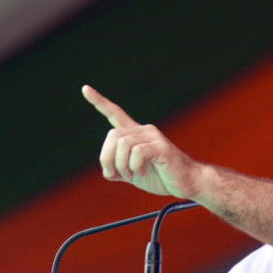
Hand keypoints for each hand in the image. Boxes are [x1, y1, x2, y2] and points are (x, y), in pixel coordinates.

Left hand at [82, 84, 200, 197]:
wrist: (187, 183)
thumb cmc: (162, 177)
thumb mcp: (134, 174)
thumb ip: (119, 170)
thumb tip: (107, 171)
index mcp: (136, 135)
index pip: (115, 114)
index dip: (99, 102)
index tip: (85, 89)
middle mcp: (144, 131)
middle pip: (112, 135)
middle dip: (107, 158)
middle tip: (115, 175)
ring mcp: (153, 137)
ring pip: (123, 144)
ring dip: (121, 165)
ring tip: (132, 175)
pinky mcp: (161, 146)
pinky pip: (137, 152)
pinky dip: (135, 166)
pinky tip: (143, 173)